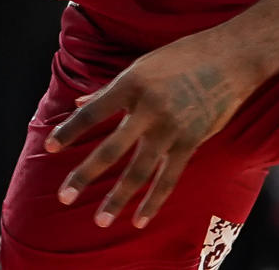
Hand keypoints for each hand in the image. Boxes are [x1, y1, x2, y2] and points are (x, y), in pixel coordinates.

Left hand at [46, 32, 257, 227]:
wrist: (229, 59)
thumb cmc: (180, 57)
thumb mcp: (140, 67)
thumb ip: (109, 91)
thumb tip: (78, 105)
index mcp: (131, 84)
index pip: (92, 113)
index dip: (70, 131)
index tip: (50, 148)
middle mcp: (148, 108)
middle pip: (110, 148)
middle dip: (85, 174)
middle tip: (64, 196)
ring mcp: (171, 128)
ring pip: (139, 170)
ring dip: (118, 197)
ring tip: (101, 220)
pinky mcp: (191, 142)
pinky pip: (168, 177)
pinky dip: (154, 200)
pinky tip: (139, 218)